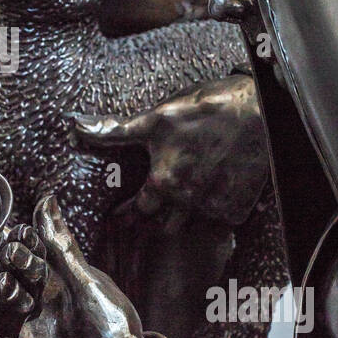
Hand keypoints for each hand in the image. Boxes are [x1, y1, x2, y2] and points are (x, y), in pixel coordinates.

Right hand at [6, 196, 149, 337]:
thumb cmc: (111, 325)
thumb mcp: (87, 282)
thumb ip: (62, 246)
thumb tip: (48, 198)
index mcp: (61, 270)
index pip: (32, 245)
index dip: (23, 238)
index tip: (20, 235)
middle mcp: (42, 289)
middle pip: (13, 267)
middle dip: (9, 260)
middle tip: (12, 259)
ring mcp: (29, 314)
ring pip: (1, 292)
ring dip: (0, 287)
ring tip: (6, 286)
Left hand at [74, 73, 268, 224]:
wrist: (261, 110)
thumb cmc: (205, 109)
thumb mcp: (156, 117)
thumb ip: (115, 130)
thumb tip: (77, 125)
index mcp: (163, 181)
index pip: (139, 210)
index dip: (130, 211)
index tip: (123, 215)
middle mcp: (187, 201)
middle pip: (164, 226)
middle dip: (157, 220)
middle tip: (155, 211)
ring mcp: (215, 208)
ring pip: (193, 228)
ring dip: (186, 220)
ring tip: (184, 206)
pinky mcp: (240, 208)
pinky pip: (221, 225)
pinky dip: (215, 217)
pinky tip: (213, 201)